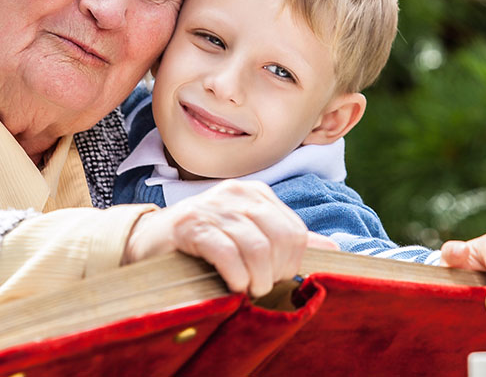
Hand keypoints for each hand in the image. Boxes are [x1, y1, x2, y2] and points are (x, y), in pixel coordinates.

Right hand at [122, 180, 310, 296]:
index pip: (295, 231)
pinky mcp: (190, 225)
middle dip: (277, 271)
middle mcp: (238, 194)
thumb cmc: (205, 242)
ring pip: (256, 247)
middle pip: (281, 238)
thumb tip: (334, 248)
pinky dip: (235, 274)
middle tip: (262, 288)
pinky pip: (225, 251)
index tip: (277, 279)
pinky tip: (233, 286)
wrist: (151, 241)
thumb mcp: (250, 236)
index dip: (292, 263)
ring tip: (249, 290)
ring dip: (257, 278)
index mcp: (257, 194)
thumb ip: (288, 241)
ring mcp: (214, 207)